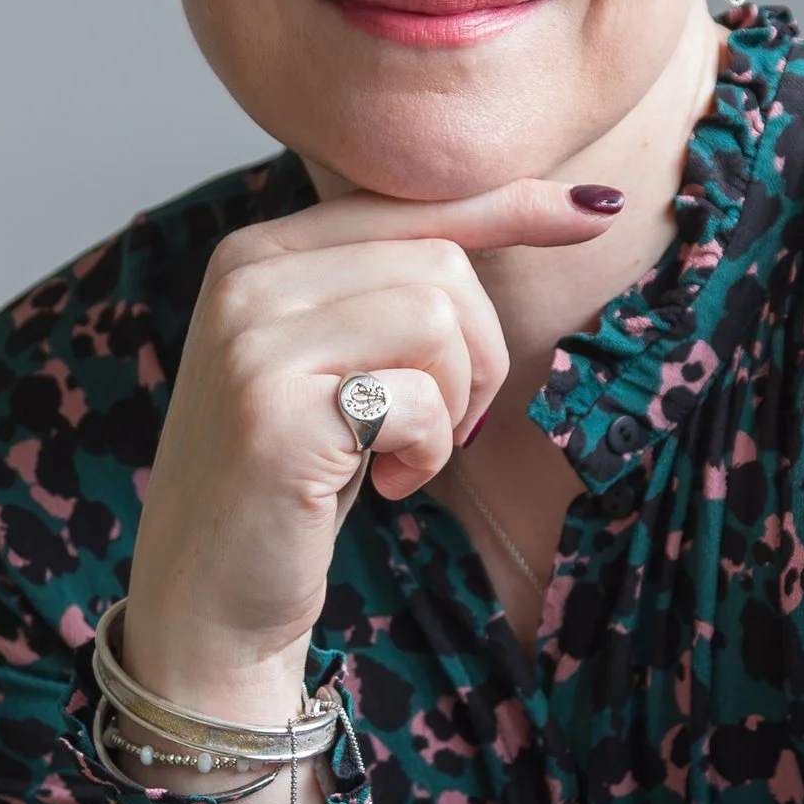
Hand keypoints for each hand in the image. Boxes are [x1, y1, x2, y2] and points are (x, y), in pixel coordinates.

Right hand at [124, 179, 617, 729]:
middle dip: (480, 353)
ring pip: (438, 318)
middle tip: (445, 426)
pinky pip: (420, 398)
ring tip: (406, 455)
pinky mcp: (274, 409)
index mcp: (258, 253)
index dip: (510, 205)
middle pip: (440, 261)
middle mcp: (245, 278)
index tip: (597, 208)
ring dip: (455, 403)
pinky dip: (430, 451)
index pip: (407, 201)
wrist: (206, 601)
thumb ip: (393, 285)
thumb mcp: (337, 363)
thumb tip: (554, 206)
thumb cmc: (292, 483)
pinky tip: (386, 484)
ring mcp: (253, 340)